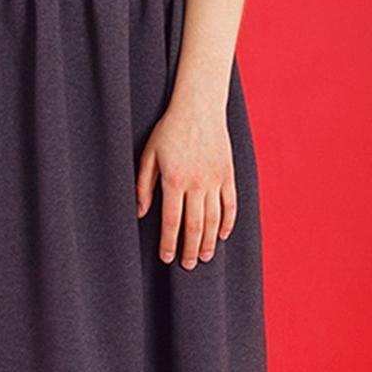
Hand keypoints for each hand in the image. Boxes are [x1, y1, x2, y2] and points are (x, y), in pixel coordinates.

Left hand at [135, 102, 236, 268]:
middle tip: (187, 265)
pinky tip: (221, 236)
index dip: (170, 243)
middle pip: (195, 226)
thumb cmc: (169, 130)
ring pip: (214, 219)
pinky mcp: (228, 174)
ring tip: (204, 258)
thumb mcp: (149, 155)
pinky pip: (230, 204)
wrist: (199, 106)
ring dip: (209, 241)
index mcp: (174, 180)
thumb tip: (140, 213)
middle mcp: (197, 183)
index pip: (172, 221)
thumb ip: (143, 185)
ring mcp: (215, 179)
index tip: (168, 258)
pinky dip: (227, 222)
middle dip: (190, 249)